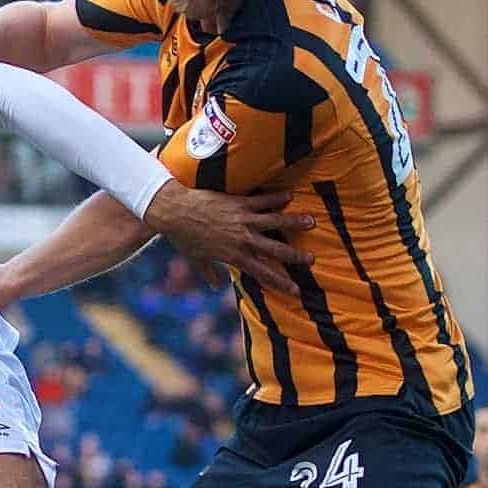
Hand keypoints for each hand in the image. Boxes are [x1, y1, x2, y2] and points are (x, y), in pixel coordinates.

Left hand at [143, 181, 314, 294]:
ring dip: (293, 222)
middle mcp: (242, 239)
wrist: (175, 211)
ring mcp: (242, 220)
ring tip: (312, 222)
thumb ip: (209, 272)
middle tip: (312, 260)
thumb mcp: (196, 259)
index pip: (262, 273)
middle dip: (294, 256)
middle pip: (274, 250)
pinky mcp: (238, 203)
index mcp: (233, 256)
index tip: (296, 291)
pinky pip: (261, 201)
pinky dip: (275, 199)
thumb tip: (215, 286)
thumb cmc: (183, 236)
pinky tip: (289, 197)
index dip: (280, 283)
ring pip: (274, 222)